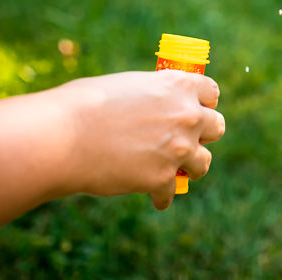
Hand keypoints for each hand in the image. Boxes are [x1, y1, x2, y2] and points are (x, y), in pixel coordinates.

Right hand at [50, 70, 223, 209]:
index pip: (211, 92)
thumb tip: (157, 108)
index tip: (198, 109)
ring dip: (191, 166)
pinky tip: (153, 197)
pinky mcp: (162, 179)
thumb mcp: (128, 86)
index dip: (204, 102)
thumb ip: (153, 96)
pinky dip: (160, 196)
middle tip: (188, 140)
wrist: (64, 136)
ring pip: (203, 162)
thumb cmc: (85, 104)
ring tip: (178, 170)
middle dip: (204, 134)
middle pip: (217, 127)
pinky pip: (170, 192)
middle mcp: (186, 115)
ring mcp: (177, 149)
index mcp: (178, 85)